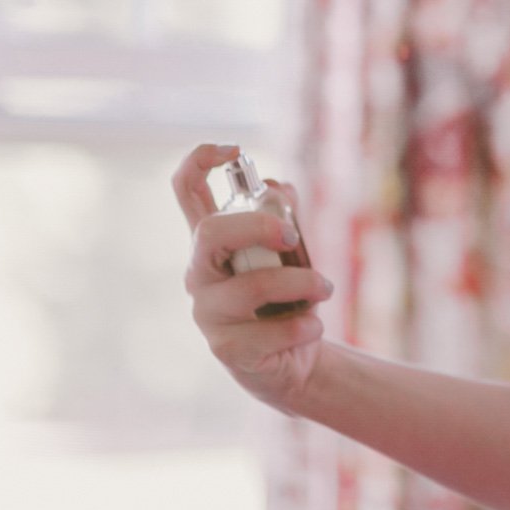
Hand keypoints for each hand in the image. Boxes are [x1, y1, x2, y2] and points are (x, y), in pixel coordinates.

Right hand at [173, 143, 334, 413]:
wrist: (290, 359)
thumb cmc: (285, 296)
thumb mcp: (287, 250)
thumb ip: (283, 215)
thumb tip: (280, 188)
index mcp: (210, 241)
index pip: (184, 189)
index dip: (200, 159)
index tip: (234, 150)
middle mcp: (199, 273)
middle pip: (210, 232)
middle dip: (258, 227)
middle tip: (293, 237)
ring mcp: (208, 312)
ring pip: (253, 285)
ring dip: (302, 284)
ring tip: (325, 289)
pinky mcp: (227, 348)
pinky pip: (271, 331)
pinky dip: (304, 326)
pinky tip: (312, 327)